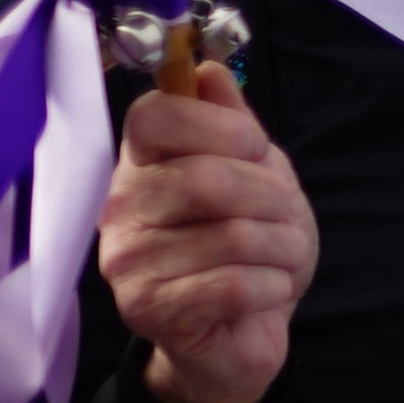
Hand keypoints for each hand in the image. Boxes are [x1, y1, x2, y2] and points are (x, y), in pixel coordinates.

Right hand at [99, 74, 313, 402]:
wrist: (240, 334)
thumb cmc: (246, 248)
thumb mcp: (255, 173)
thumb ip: (232, 122)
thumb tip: (208, 68)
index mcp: (139, 165)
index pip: (155, 114)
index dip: (222, 127)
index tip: (253, 150)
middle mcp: (119, 210)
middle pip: (207, 177)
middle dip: (273, 198)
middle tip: (284, 218)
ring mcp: (128, 263)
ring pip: (233, 234)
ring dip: (283, 247)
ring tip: (280, 258)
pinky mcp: (152, 310)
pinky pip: (236, 284)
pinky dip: (273, 285)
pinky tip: (266, 290)